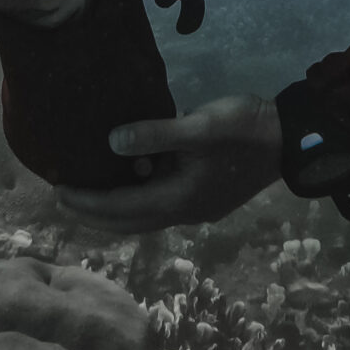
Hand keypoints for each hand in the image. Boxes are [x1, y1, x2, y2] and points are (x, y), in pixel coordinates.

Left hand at [56, 94, 282, 234]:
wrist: (291, 139)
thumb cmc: (244, 130)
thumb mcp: (199, 127)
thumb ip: (154, 135)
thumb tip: (111, 143)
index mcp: (177, 200)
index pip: (120, 208)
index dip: (87, 203)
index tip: (58, 192)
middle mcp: (183, 213)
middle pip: (128, 222)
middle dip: (94, 213)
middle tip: (63, 198)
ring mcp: (196, 208)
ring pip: (144, 217)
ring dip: (115, 209)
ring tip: (89, 191)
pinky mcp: (205, 197)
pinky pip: (159, 206)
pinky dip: (136, 199)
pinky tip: (130, 178)